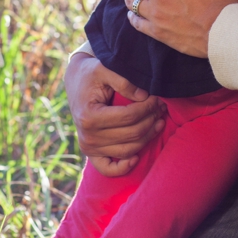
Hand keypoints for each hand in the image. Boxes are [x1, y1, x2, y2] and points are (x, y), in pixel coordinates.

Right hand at [64, 53, 166, 174]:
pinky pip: (107, 169)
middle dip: (151, 120)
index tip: (157, 98)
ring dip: (147, 138)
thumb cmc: (90, 73)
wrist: (76, 81)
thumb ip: (124, 82)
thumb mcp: (104, 68)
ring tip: (158, 122)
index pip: (129, 117)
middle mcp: (88, 136)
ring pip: (127, 150)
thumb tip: (144, 97)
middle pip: (131, 134)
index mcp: (90, 116)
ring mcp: (89, 147)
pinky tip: (136, 157)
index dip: (147, 108)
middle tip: (161, 107)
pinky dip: (123, 167)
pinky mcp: (91, 153)